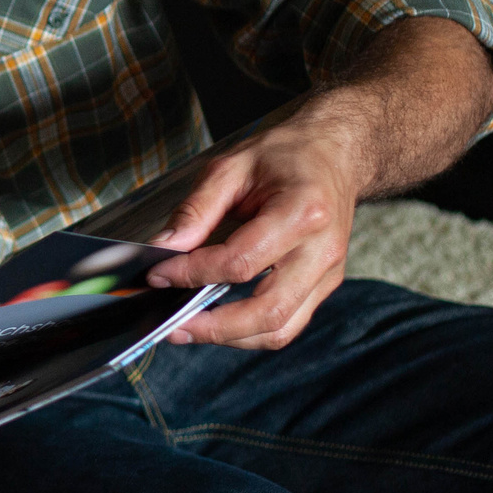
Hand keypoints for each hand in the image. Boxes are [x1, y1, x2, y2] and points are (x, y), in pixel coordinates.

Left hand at [142, 99, 360, 350]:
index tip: (158, 275)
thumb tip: (165, 247)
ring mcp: (328, 273)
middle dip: (214, 326)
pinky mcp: (325, 285)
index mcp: (303, 212)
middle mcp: (322, 250)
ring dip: (231, 337)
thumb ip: (197, 209)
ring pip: (280, 329)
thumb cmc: (285, 155)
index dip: (193, 273)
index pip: (240, 262)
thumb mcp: (232, 166)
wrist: (335, 155)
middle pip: (268, 311)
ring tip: (190, 328)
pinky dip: (250, 331)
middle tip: (173, 324)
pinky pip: (288, 323)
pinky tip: (219, 322)